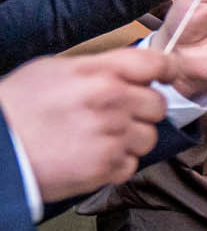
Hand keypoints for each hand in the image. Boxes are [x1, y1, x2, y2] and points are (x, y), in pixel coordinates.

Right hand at [0, 49, 170, 202]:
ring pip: (148, 137)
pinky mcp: (107, 166)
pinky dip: (115, 164)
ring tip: (96, 139)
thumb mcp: (52, 70)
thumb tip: (126, 71)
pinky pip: (131, 164)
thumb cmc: (16, 108)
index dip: (166, 69)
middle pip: (158, 104)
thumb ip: (97, 68)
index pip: (155, 63)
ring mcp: (112, 135)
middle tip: (115, 116)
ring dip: (129, 140)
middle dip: (142, 111)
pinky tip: (89, 157)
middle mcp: (111, 100)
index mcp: (98, 72)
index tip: (165, 76)